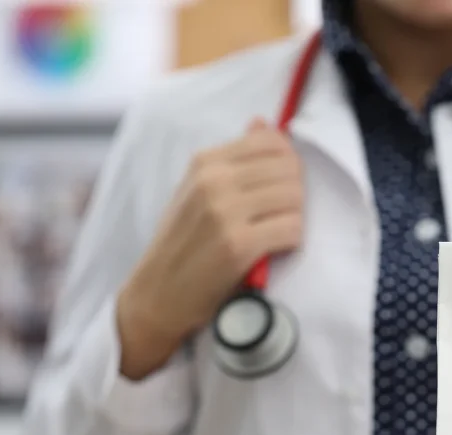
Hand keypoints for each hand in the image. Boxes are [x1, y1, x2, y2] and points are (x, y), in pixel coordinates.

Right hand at [117, 118, 302, 378]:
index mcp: (204, 163)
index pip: (270, 142)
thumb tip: (262, 123)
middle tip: (281, 215)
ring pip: (294, 197)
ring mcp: (225, 212)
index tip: (280, 185)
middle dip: (295, 193)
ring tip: (276, 231)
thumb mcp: (197, 192)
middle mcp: (214, 181)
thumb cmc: (182, 243)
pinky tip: (275, 249)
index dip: (287, 163)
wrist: (156, 294)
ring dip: (294, 217)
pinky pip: (292, 229)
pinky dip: (292, 240)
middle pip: (288, 169)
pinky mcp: (238, 245)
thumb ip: (232, 161)